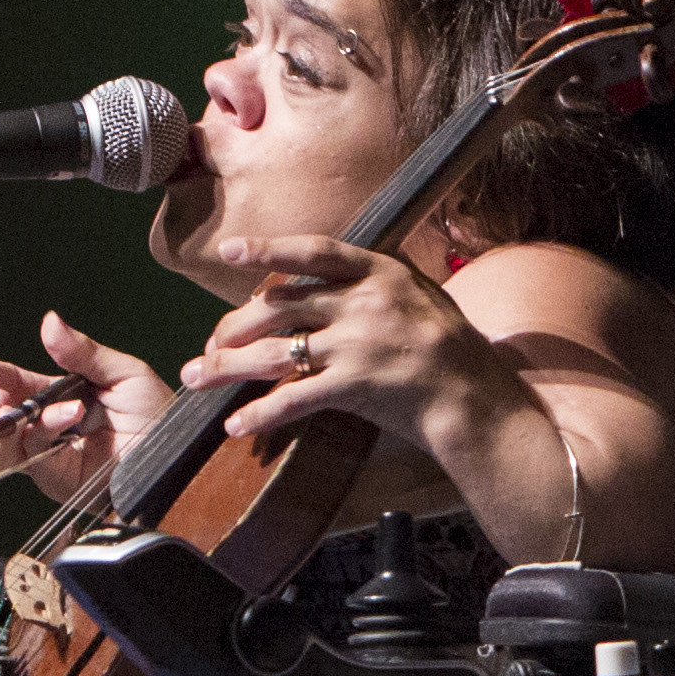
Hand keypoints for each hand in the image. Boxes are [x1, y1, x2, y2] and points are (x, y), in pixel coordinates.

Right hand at [0, 310, 174, 499]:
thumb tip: (49, 322)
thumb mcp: (123, 374)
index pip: (20, 383)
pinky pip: (29, 460)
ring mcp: (50, 454)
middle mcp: (52, 425)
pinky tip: (60, 420)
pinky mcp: (54, 478)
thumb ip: (83, 353)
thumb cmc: (158, 417)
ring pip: (6, 443)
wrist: (174, 459)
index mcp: (65, 395)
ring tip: (16, 407)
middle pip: (4, 414)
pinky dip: (38, 437)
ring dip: (6, 422)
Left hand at [189, 233, 506, 450]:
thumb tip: (329, 278)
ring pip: (275, 351)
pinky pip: (293, 398)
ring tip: (197, 379)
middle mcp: (364, 303)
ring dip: (229, 366)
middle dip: (234, 325)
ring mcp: (357, 345)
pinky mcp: (354, 386)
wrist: (477, 401)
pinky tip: (235, 425)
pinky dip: (260, 413)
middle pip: (280, 305)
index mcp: (380, 273)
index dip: (268, 250)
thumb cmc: (454, 350)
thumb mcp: (422, 296)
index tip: (230, 251)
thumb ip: (376, 284)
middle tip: (208, 342)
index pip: (314, 251)